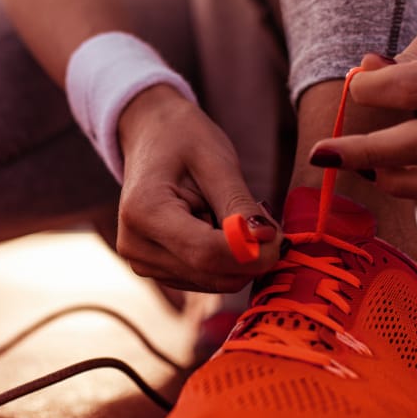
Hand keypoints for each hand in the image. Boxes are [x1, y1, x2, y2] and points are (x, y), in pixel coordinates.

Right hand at [116, 85, 281, 292]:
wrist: (151, 136)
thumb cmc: (183, 139)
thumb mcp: (216, 162)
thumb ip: (239, 205)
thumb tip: (268, 242)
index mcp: (144, 213)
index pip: (206, 253)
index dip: (251, 253)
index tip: (281, 236)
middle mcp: (135, 247)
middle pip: (211, 274)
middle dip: (250, 255)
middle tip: (264, 218)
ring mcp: (143, 263)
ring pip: (215, 281)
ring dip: (238, 256)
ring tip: (228, 212)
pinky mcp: (158, 271)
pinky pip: (208, 279)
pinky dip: (226, 259)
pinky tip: (217, 226)